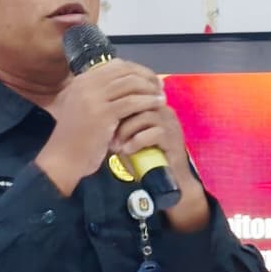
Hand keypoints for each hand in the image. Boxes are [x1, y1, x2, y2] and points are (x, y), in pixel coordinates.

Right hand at [34, 58, 165, 196]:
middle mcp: (86, 84)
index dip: (137, 70)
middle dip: (147, 77)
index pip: (116, 65)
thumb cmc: (76, 137)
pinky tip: (158, 105)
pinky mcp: (102, 113)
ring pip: (130, 83)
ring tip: (161, 96)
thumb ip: (100, 95)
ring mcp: (93, 97)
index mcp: (82, 80)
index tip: (150, 79)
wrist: (63, 158)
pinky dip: (148, 101)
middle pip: (125, 71)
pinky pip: (132, 102)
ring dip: (150, 88)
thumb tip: (127, 84)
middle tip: (160, 86)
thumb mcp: (84, 108)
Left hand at [110, 74, 208, 230]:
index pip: (132, 92)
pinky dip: (137, 141)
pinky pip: (155, 133)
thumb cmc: (145, 159)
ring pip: (145, 115)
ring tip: (116, 144)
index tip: (102, 120)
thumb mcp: (127, 137)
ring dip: (127, 130)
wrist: (168, 179)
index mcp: (152, 105)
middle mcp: (163, 110)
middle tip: (106, 131)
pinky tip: (127, 151)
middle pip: (138, 100)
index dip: (116, 104)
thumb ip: (118, 123)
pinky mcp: (174, 138)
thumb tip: (97, 115)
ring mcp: (170, 124)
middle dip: (119, 116)